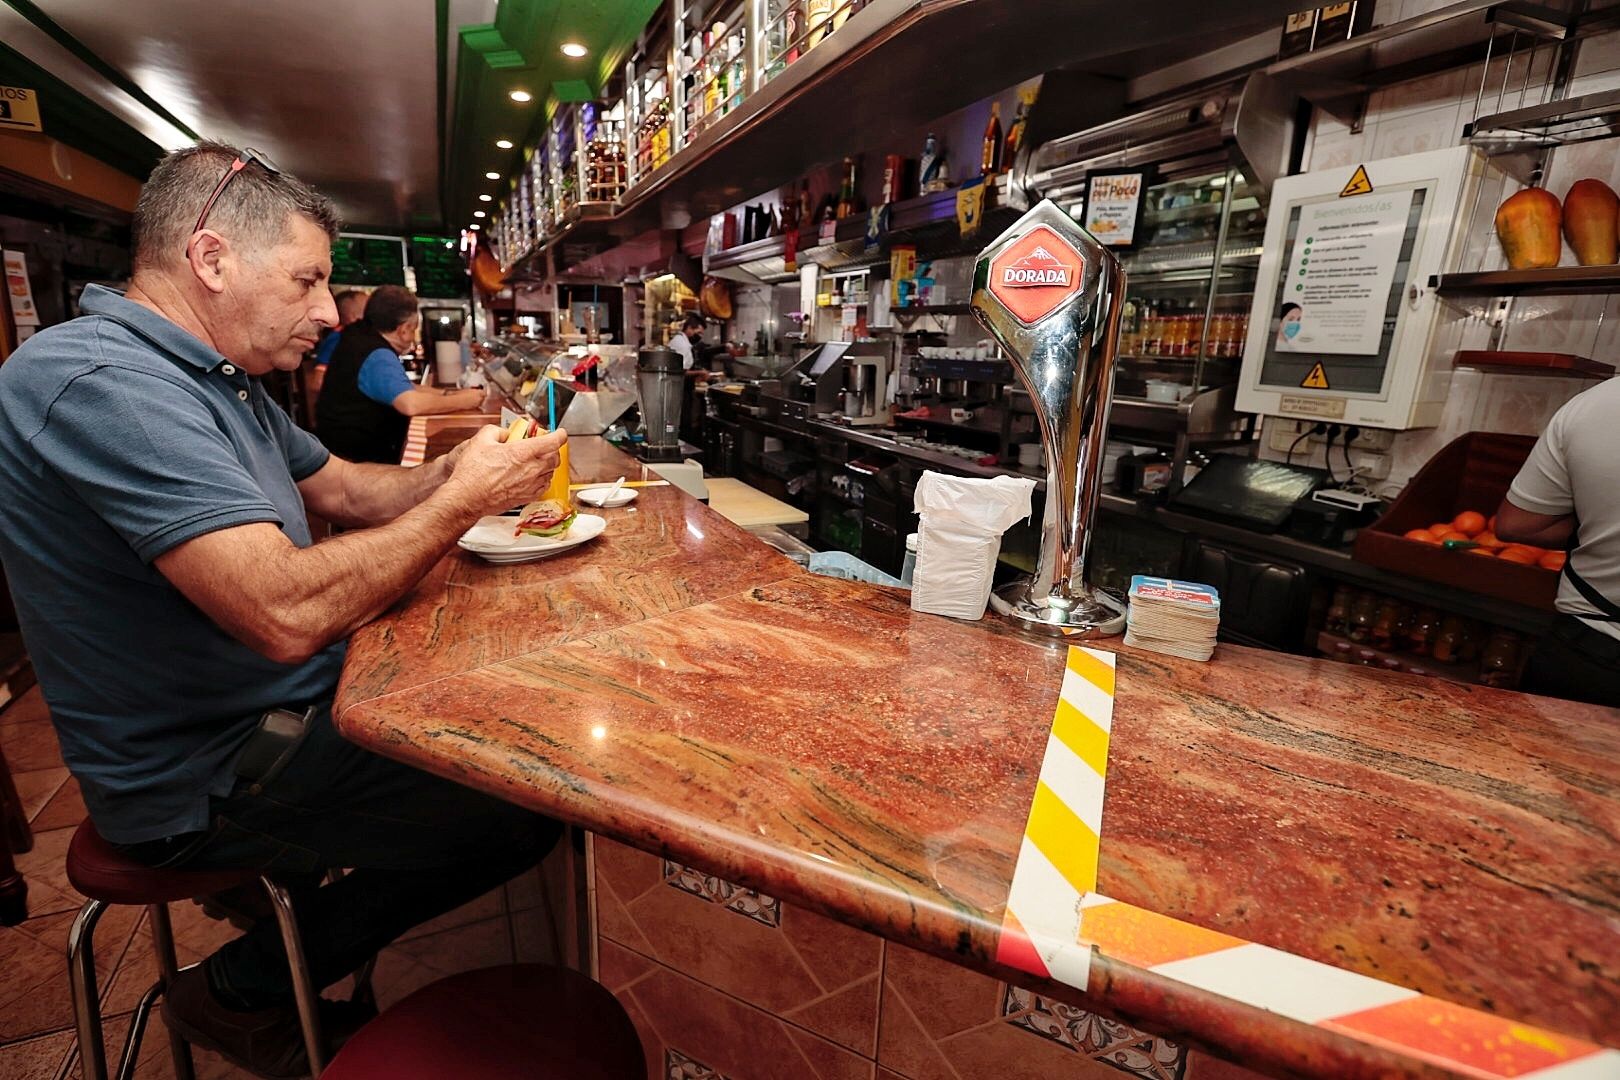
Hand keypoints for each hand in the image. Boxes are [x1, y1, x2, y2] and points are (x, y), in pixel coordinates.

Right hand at [442, 425, 565, 517]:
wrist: (467, 498)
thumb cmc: (473, 473)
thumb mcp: (481, 441)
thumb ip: (496, 431)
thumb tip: (503, 433)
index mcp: (523, 452)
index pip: (553, 441)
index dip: (560, 435)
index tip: (559, 433)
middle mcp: (531, 470)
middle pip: (555, 458)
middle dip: (553, 450)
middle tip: (544, 446)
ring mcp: (530, 485)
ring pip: (551, 473)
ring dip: (547, 465)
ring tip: (536, 461)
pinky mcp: (526, 497)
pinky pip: (543, 487)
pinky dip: (542, 480)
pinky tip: (533, 477)